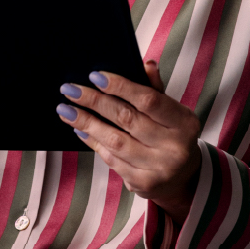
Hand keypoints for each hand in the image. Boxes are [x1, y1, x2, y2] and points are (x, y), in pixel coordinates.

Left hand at [55, 62, 201, 222]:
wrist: (183, 178)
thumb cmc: (171, 135)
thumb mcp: (171, 112)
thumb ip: (156, 89)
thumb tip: (146, 64)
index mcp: (184, 122)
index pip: (149, 100)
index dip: (121, 86)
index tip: (95, 75)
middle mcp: (175, 147)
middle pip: (127, 119)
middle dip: (94, 102)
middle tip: (70, 89)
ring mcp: (160, 168)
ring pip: (115, 141)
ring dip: (87, 123)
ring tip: (66, 109)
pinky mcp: (143, 184)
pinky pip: (112, 159)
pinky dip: (94, 142)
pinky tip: (80, 130)